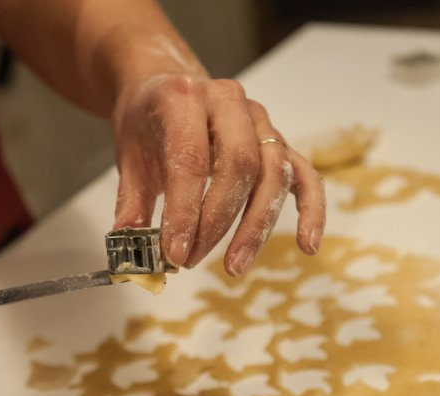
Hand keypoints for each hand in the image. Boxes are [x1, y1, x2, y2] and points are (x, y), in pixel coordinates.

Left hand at [111, 74, 325, 275]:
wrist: (166, 85)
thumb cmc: (149, 121)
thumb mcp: (128, 155)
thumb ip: (131, 202)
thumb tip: (131, 249)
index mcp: (185, 98)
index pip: (191, 159)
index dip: (184, 211)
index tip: (174, 252)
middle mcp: (228, 102)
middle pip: (240, 165)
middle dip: (217, 221)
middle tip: (192, 260)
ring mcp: (260, 121)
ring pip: (273, 173)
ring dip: (257, 226)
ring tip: (235, 266)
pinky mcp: (278, 141)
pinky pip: (304, 175)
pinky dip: (311, 210)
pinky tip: (308, 245)